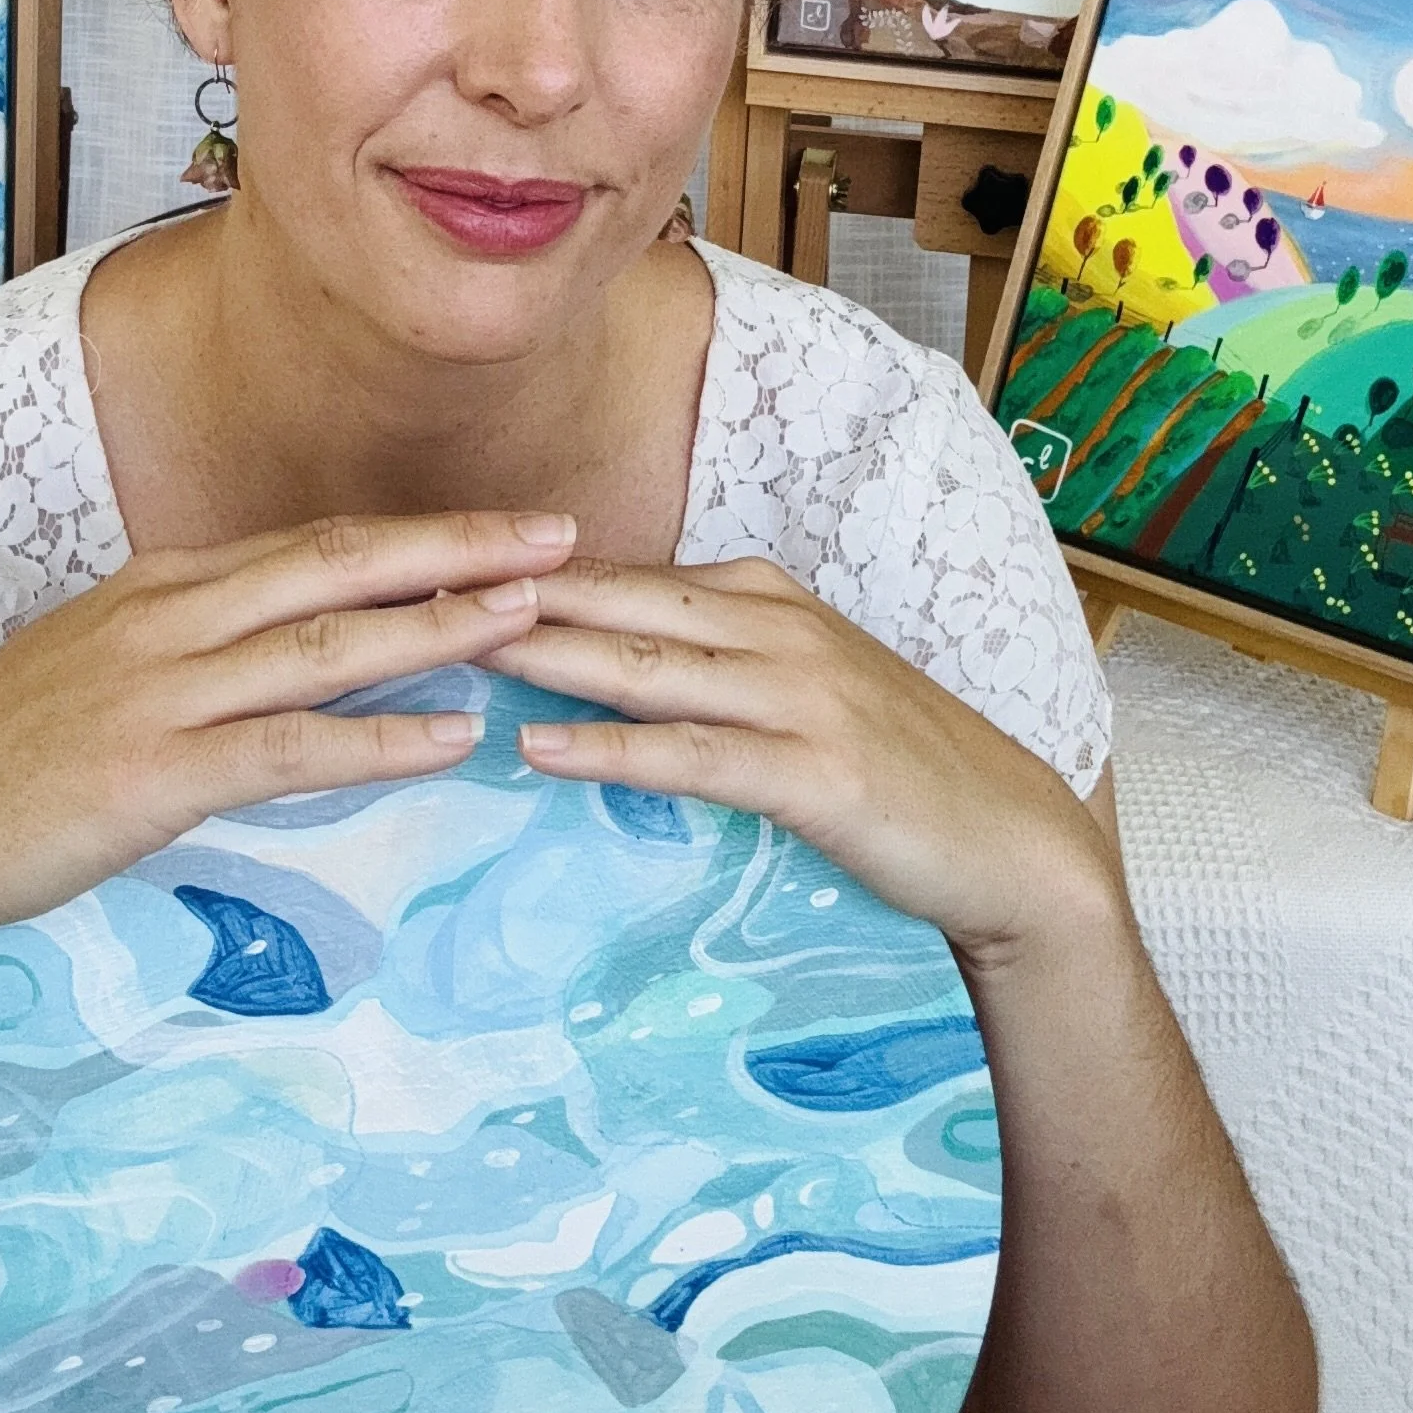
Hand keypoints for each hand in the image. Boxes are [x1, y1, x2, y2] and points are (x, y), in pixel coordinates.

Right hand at [0, 510, 576, 963]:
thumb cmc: (6, 757)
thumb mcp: (106, 668)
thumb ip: (198, 644)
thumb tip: (294, 638)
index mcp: (163, 585)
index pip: (316, 542)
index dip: (421, 532)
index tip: (511, 525)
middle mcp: (170, 617)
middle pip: (339, 564)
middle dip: (458, 547)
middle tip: (560, 536)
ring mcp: (162, 691)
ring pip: (329, 645)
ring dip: (439, 625)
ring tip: (530, 615)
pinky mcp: (155, 774)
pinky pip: (292, 749)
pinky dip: (382, 742)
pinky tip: (454, 738)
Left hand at [483, 556, 1119, 969]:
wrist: (1007, 840)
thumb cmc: (887, 764)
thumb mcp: (789, 684)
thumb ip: (701, 659)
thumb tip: (583, 655)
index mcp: (759, 595)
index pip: (617, 576)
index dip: (521, 573)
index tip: (427, 572)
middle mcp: (774, 626)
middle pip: (616, 602)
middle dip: (509, 593)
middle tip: (405, 590)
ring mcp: (798, 695)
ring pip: (645, 666)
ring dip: (544, 655)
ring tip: (451, 648)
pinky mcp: (814, 772)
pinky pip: (694, 756)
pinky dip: (615, 749)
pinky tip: (546, 751)